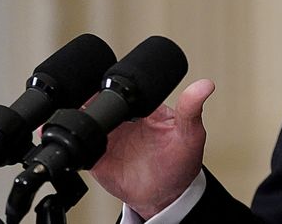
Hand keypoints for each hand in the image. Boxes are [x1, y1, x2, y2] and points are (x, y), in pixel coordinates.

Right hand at [90, 78, 215, 219]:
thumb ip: (192, 110)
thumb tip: (205, 85)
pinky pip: (80, 145)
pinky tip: (79, 143)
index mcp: (144, 107)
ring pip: (86, 120)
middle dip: (92, 101)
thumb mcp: (190, 134)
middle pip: (100, 101)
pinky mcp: (96, 157)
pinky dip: (76, 143)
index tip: (111, 90)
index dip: (115, 85)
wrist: (166, 196)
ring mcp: (109, 137)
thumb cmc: (180, 162)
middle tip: (94, 108)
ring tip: (87, 127)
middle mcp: (124, 119)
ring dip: (80, 120)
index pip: (125, 89)